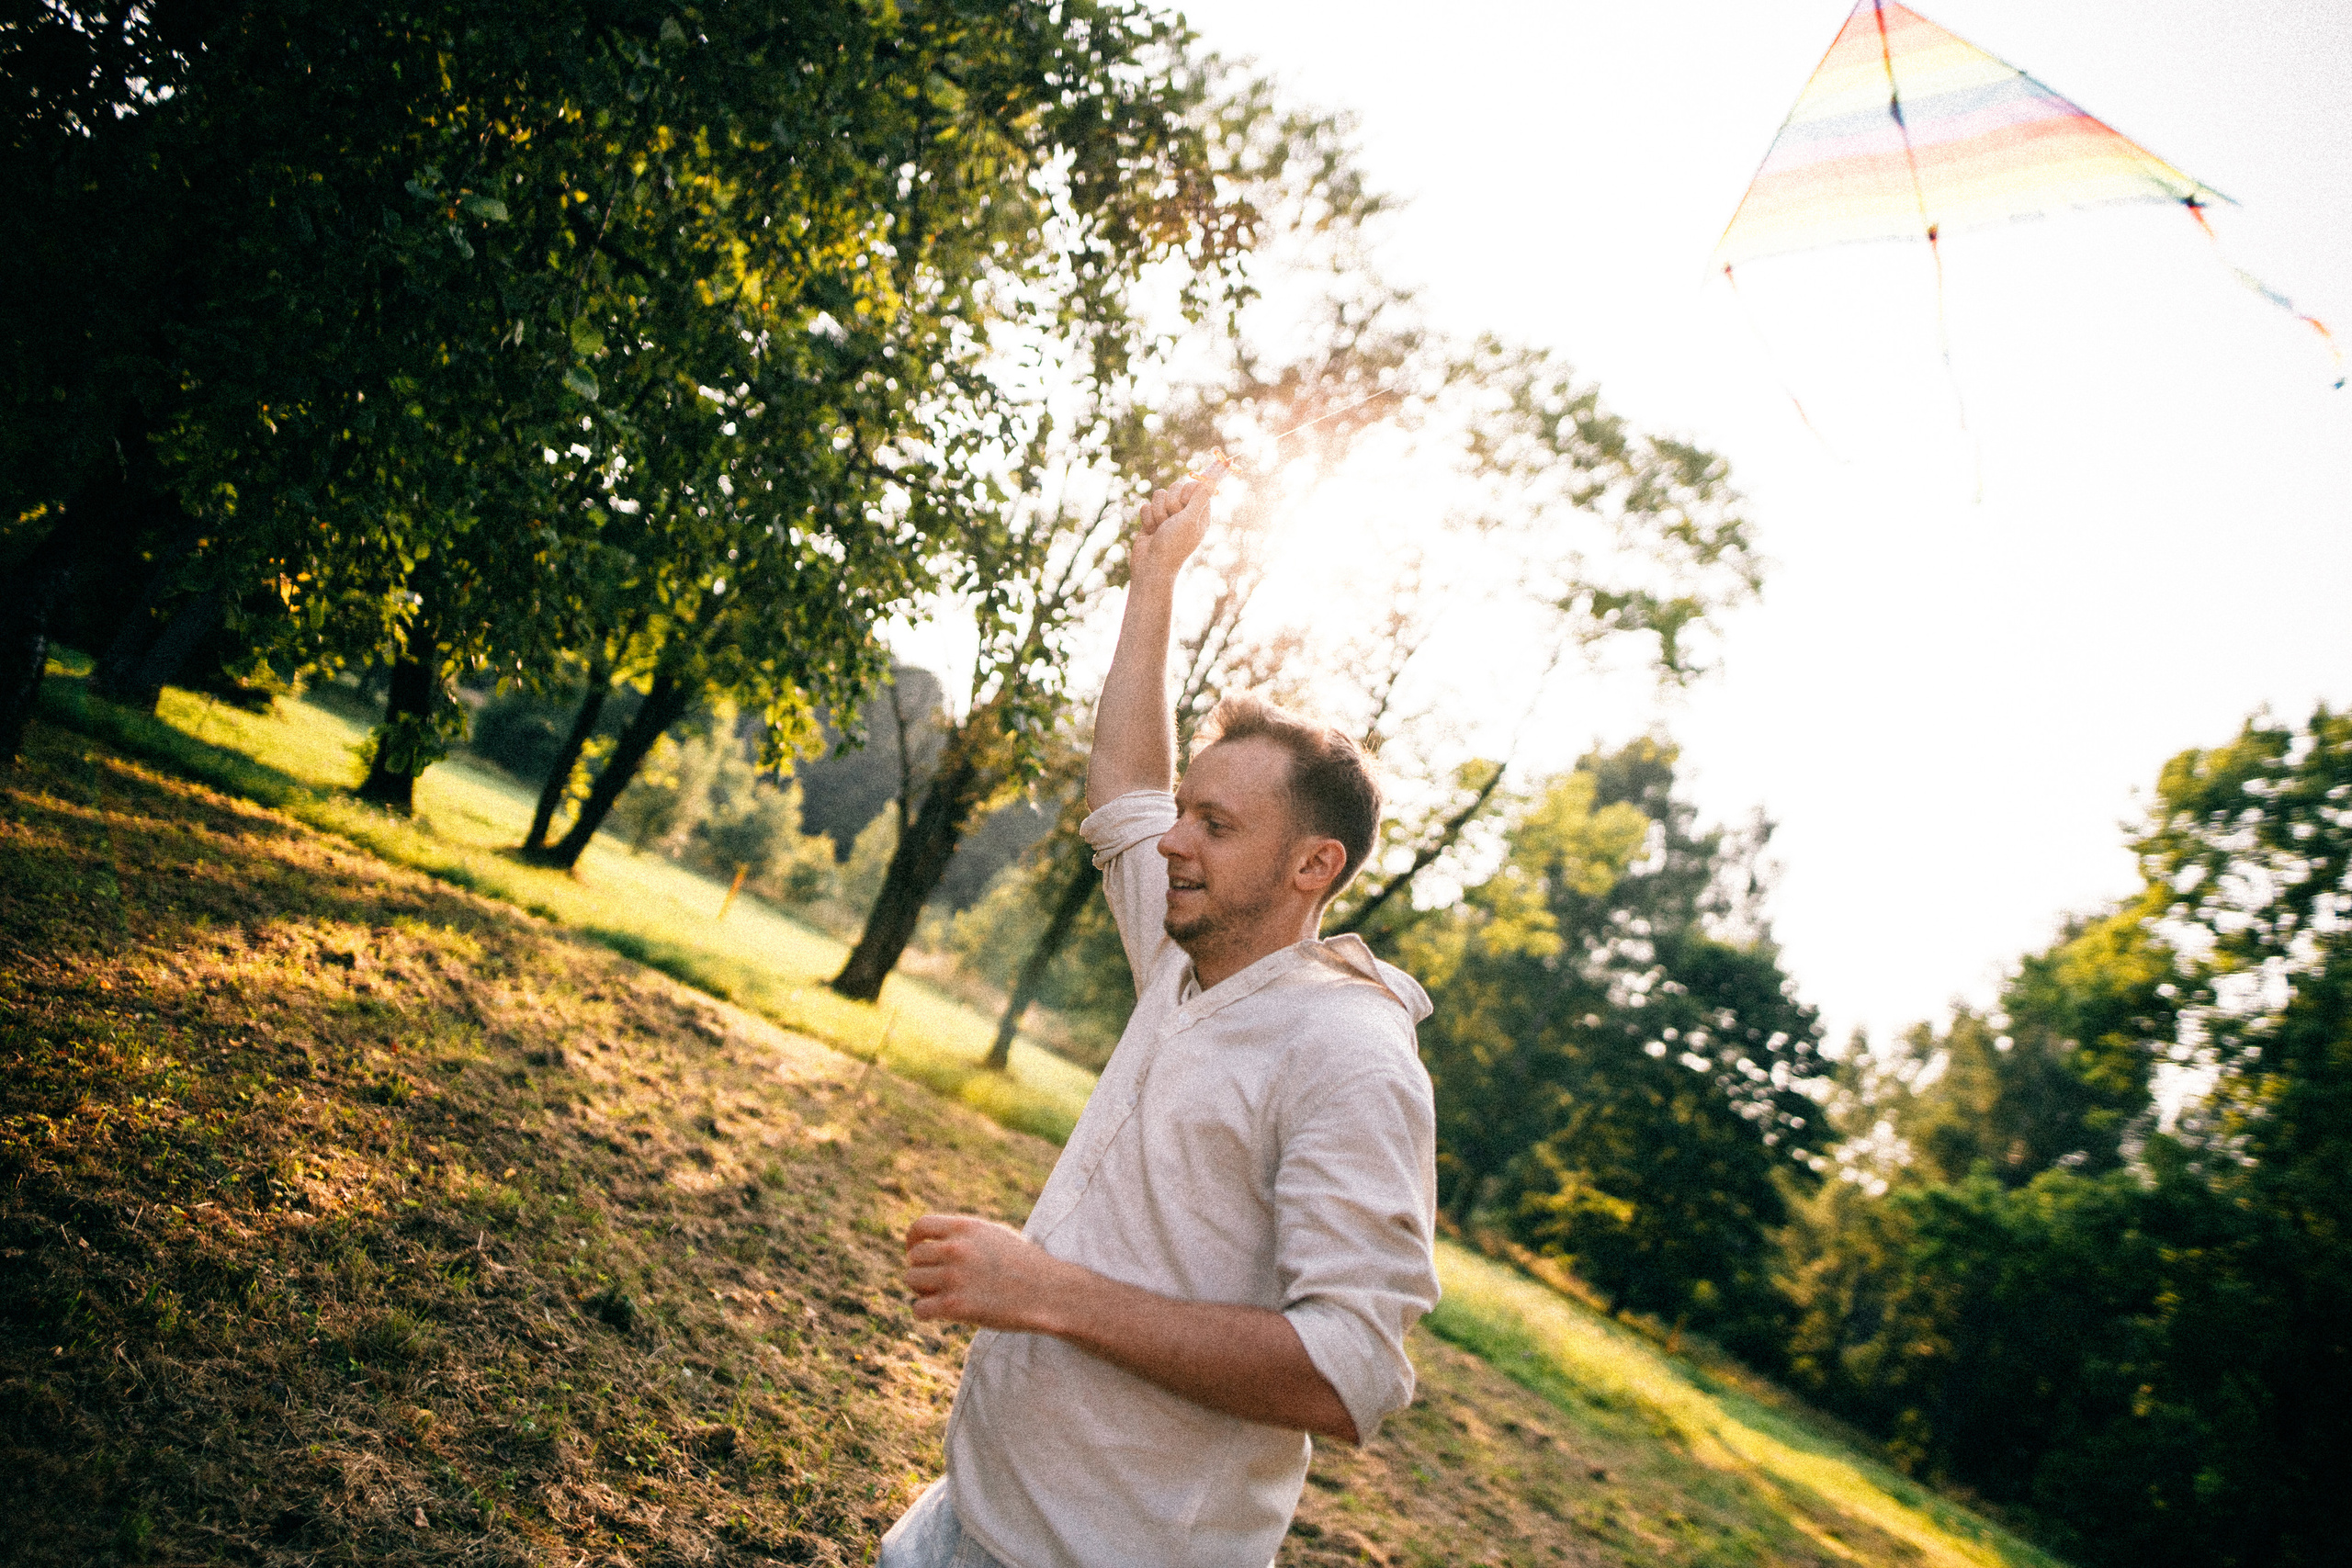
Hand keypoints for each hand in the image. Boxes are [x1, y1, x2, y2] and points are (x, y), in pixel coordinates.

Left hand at [904, 1214, 1075, 1332]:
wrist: (1049, 1292)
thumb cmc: (1025, 1265)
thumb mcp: (994, 1236)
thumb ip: (964, 1236)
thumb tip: (933, 1242)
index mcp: (966, 1228)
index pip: (920, 1226)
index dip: (912, 1241)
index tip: (915, 1253)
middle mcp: (956, 1248)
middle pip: (914, 1257)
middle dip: (922, 1270)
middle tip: (937, 1283)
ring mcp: (954, 1277)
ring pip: (912, 1280)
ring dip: (922, 1291)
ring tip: (942, 1297)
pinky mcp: (955, 1306)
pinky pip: (918, 1308)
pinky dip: (924, 1312)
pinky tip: (938, 1313)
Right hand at [1131, 466, 1222, 585]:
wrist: (1152, 565)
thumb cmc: (1174, 544)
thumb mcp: (1190, 519)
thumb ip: (1200, 498)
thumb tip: (1212, 480)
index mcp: (1199, 512)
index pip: (1195, 486)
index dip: (1187, 493)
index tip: (1184, 505)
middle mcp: (1185, 512)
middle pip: (1176, 487)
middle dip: (1170, 503)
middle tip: (1172, 521)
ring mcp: (1167, 515)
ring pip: (1159, 495)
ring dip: (1158, 512)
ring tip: (1161, 529)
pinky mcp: (1152, 518)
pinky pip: (1147, 505)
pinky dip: (1147, 519)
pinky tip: (1151, 532)